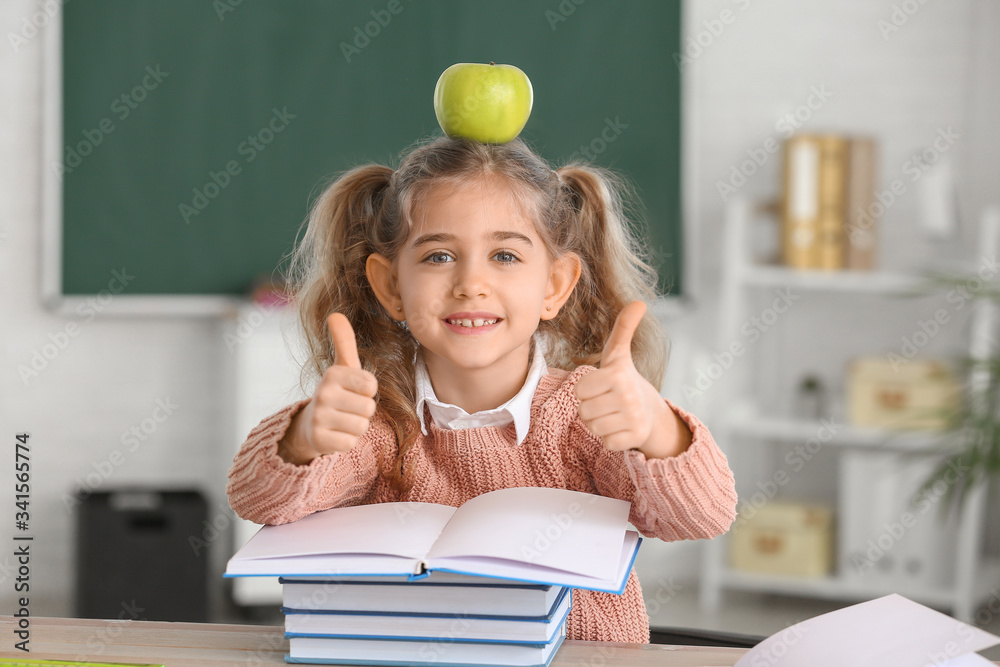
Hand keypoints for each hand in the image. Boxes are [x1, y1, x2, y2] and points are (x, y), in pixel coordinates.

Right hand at [284, 313, 377, 462]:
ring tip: (341, 421)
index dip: (367, 392)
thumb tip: (336, 314)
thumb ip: (344, 342)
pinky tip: (335, 434)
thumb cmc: (336, 392)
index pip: (371, 386)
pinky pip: (351, 443)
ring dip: (356, 427)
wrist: (310, 424)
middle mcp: (323, 393)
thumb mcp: (343, 367)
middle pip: (368, 408)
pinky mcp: (318, 440)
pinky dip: (346, 441)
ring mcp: (319, 417)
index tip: (353, 391)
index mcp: (333, 374)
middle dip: (363, 411)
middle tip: (347, 408)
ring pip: (361, 426)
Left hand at [575, 301, 674, 454]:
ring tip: (613, 414)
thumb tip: (639, 302)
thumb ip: (623, 328)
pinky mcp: (636, 437)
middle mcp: (627, 396)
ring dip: (599, 424)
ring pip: (593, 428)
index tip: (601, 387)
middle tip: (607, 402)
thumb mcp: (619, 354)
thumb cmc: (625, 380)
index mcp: (617, 374)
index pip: (578, 390)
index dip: (586, 390)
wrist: (652, 411)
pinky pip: (606, 443)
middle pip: (584, 411)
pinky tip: (621, 428)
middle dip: (591, 408)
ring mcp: (633, 417)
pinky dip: (610, 439)